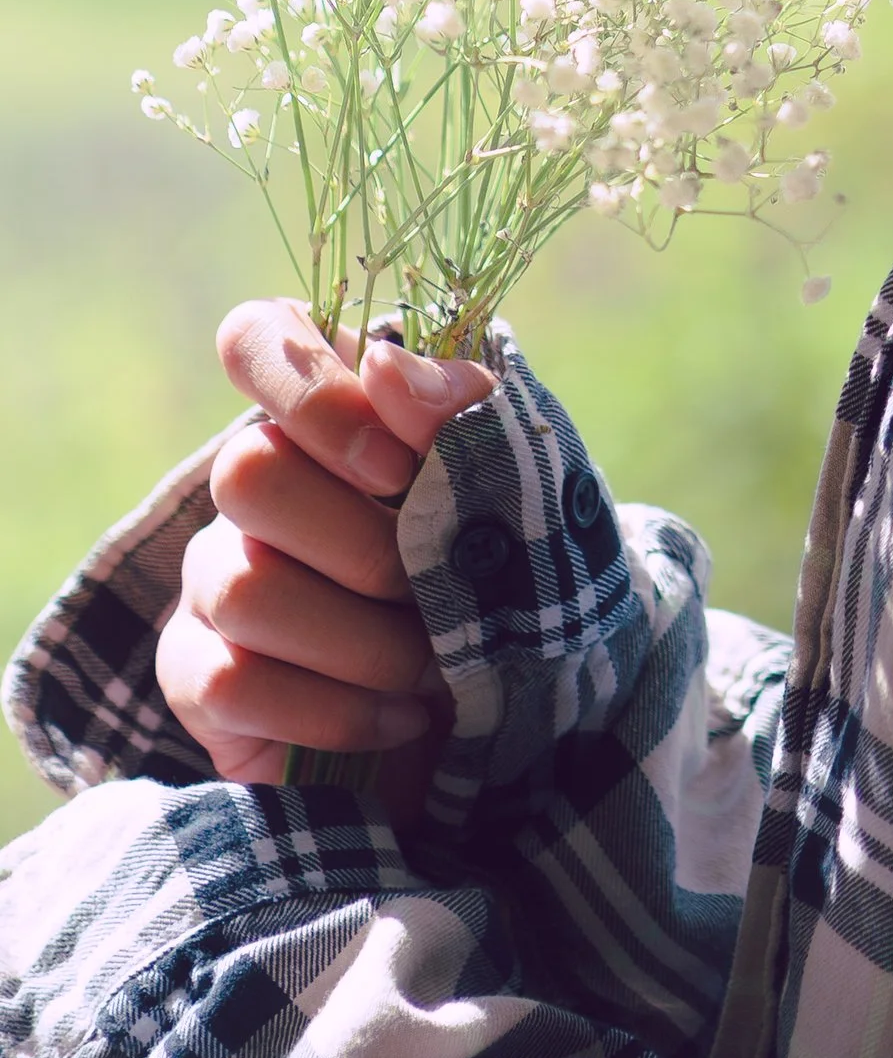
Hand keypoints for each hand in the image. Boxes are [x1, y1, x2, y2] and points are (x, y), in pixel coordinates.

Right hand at [156, 301, 495, 806]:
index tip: (400, 465)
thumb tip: (385, 366)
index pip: (260, 337)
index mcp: (331, 414)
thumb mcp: (528, 495)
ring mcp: (213, 578)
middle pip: (247, 470)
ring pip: (242, 584)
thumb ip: (467, 420)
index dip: (315, 392)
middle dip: (366, 546)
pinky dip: (336, 712)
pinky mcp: (198, 676)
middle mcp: (254, 485)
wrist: (527, 717)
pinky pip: (230, 683)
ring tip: (434, 668)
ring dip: (365, 642)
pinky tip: (398, 719)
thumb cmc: (520, 582)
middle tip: (437, 587)